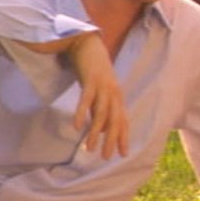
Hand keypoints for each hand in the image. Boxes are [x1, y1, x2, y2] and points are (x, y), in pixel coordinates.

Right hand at [67, 33, 128, 157]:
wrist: (87, 43)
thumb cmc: (93, 69)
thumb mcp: (100, 91)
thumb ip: (101, 108)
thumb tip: (103, 127)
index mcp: (116, 96)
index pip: (122, 121)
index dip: (123, 138)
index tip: (122, 155)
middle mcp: (113, 92)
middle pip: (114, 121)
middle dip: (110, 140)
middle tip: (104, 157)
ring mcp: (103, 86)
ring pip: (101, 113)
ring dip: (95, 132)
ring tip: (88, 148)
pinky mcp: (91, 79)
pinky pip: (86, 99)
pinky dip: (82, 113)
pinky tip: (76, 126)